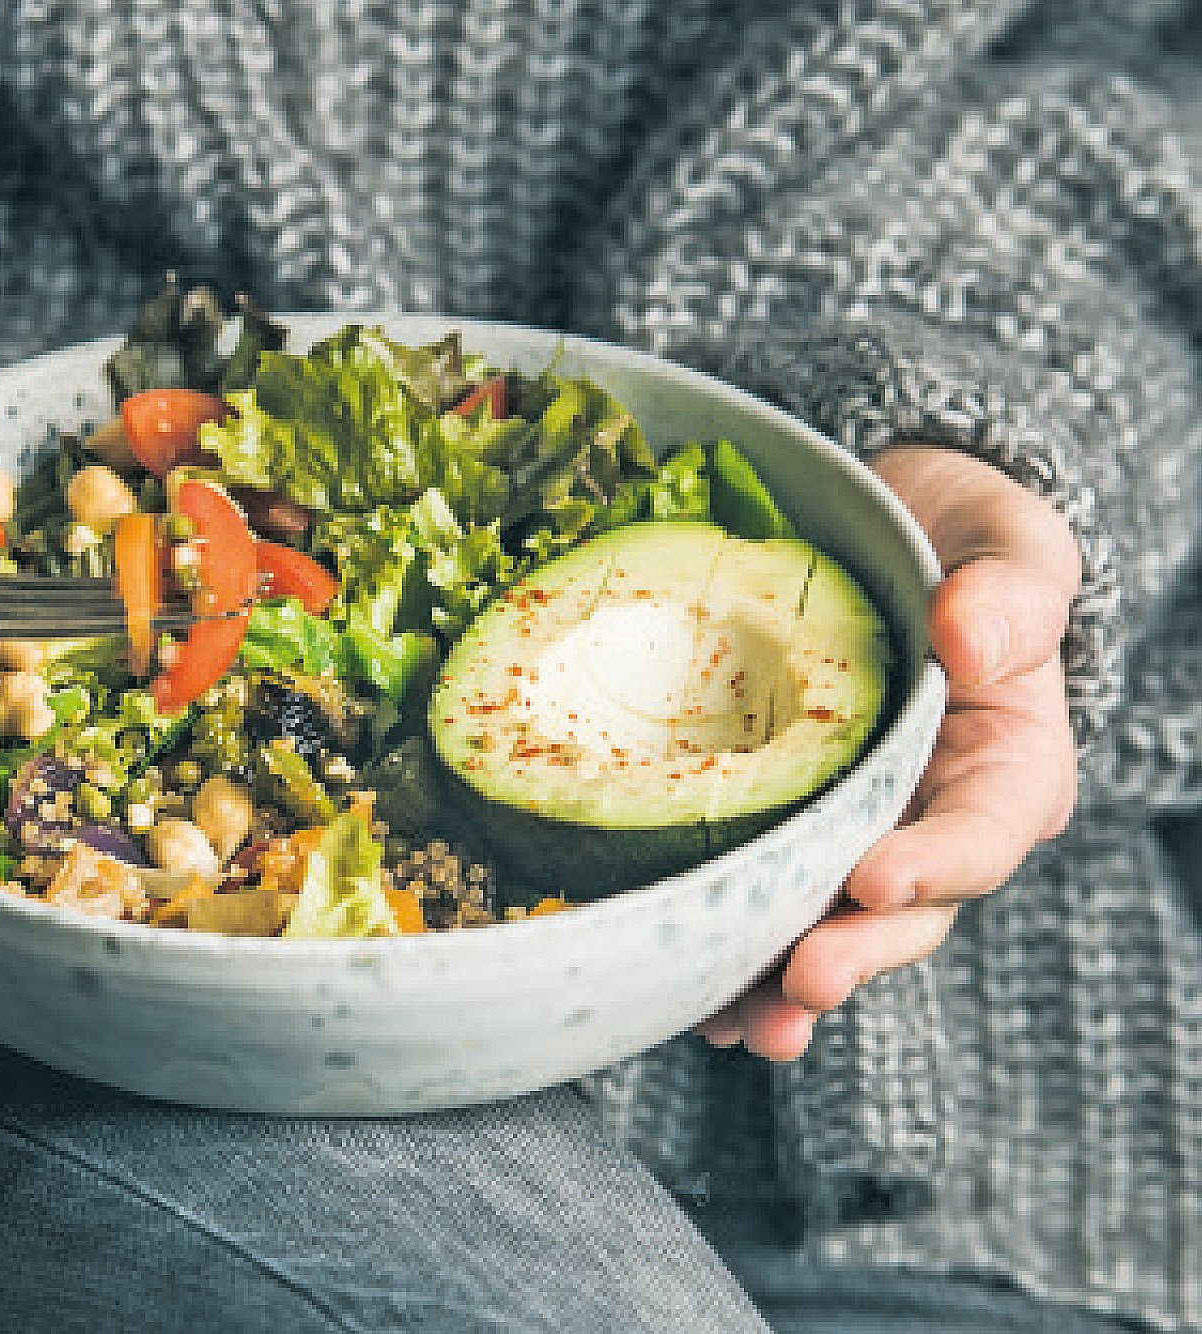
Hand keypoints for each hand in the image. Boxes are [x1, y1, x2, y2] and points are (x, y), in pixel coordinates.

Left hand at [695, 446, 1079, 1059]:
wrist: (886, 538)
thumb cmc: (959, 541)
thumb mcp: (1008, 543)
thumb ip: (1010, 592)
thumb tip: (972, 640)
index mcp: (1006, 768)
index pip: (983, 834)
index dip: (933, 869)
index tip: (873, 885)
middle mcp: (931, 823)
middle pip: (903, 914)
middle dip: (853, 954)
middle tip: (801, 982)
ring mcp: (856, 839)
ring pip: (828, 931)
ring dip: (782, 987)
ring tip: (738, 1026)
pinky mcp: (788, 836)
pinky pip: (762, 903)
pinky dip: (727, 951)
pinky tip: (685, 991)